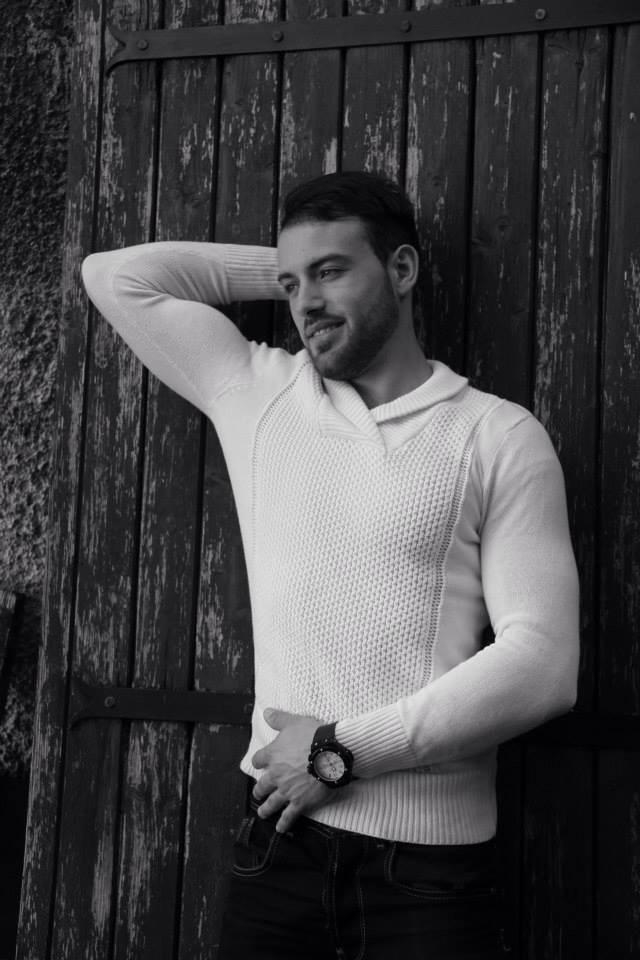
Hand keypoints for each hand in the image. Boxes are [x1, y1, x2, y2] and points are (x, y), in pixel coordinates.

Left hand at [251, 708, 330, 832]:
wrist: (330, 753)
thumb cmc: (313, 735)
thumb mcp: (294, 722)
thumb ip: (278, 719)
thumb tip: (266, 712)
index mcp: (273, 755)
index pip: (259, 760)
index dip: (259, 761)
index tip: (260, 764)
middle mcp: (276, 774)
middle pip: (262, 784)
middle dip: (260, 790)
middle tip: (258, 793)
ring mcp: (287, 790)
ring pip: (272, 802)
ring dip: (266, 809)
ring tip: (263, 813)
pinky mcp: (300, 802)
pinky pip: (289, 815)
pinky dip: (284, 823)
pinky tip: (280, 828)